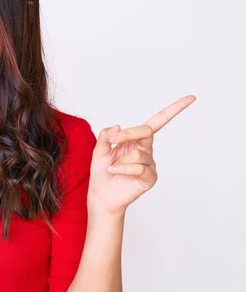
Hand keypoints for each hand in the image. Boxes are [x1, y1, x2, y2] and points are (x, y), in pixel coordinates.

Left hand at [87, 95, 195, 215]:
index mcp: (137, 139)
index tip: (191, 98)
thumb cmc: (102, 170)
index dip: (174, 109)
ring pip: (138, 153)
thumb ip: (106, 135)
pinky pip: (138, 167)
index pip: (158, 121)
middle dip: (128, 134)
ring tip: (113, 168)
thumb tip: (119, 126)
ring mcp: (150, 163)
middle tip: (113, 140)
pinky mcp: (150, 177)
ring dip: (119, 160)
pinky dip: (122, 168)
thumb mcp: (99, 148)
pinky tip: (114, 171)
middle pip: (146, 131)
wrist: (101, 193)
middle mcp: (146, 149)